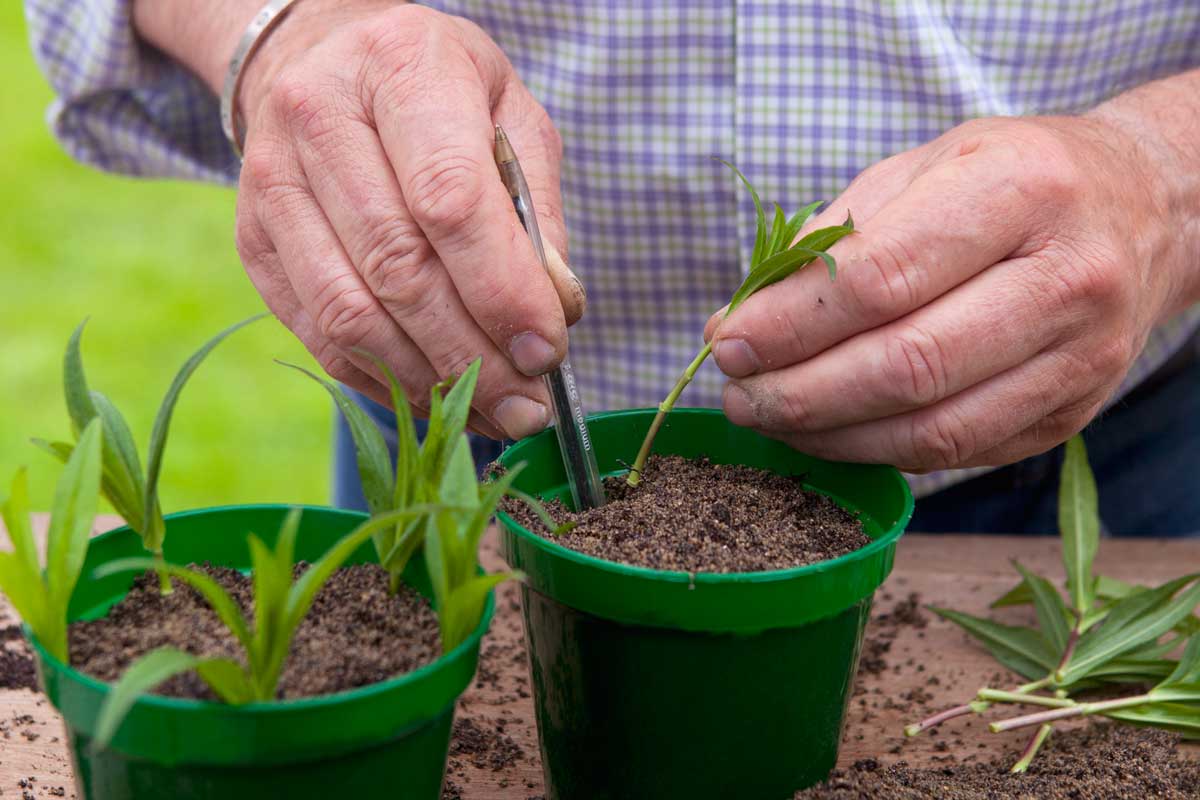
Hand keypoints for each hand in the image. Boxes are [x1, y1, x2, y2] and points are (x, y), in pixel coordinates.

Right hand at [214, 2, 582, 437]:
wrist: (323, 58)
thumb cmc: (438, 88)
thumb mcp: (511, 115)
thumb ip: (537, 210)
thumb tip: (554, 311)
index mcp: (400, 67)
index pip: (449, 199)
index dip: (501, 289)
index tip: (546, 350)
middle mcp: (319, 118)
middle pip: (398, 268)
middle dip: (473, 355)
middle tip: (529, 406)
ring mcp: (272, 184)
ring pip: (350, 315)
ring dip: (429, 382)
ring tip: (494, 413)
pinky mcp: (255, 243)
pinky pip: (320, 335)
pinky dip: (386, 380)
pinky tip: (438, 396)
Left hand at [706, 113, 1192, 471]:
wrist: (1143, 209)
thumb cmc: (1007, 178)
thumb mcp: (919, 168)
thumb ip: (829, 242)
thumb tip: (738, 321)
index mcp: (1021, 188)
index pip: (882, 276)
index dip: (790, 323)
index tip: (727, 342)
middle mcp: (1067, 276)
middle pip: (906, 365)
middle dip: (797, 393)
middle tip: (737, 394)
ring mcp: (1080, 356)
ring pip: (932, 430)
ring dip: (829, 436)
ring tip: (769, 418)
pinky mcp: (1072, 413)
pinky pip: (957, 454)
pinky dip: (877, 452)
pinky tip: (830, 432)